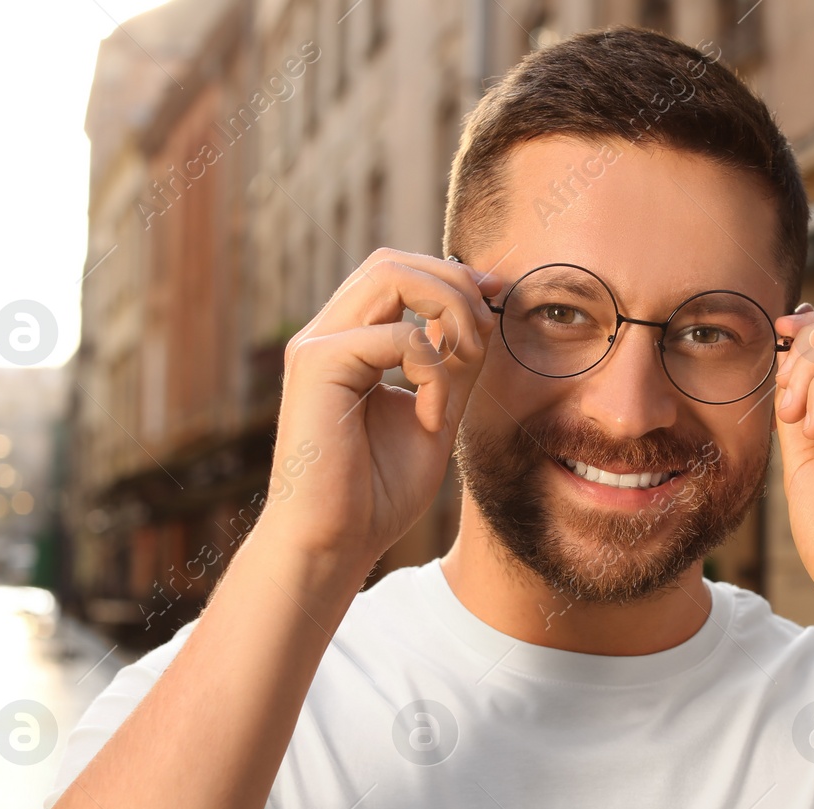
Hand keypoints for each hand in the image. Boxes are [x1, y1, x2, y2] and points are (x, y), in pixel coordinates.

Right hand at [254, 248, 501, 585]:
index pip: (397, 274)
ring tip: (465, 363)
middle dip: (454, 283)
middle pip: (392, 260)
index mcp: (348, 344)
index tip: (496, 300)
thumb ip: (451, 366)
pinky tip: (433, 419)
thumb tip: (478, 317)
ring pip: (390, 274)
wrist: (334, 545)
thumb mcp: (434, 415)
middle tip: (484, 331)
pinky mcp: (317, 365)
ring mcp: (317, 346)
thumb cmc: (376, 494)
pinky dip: (434, 374)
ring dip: (448, 310)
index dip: (452, 277)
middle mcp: (326, 336)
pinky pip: (397, 337)